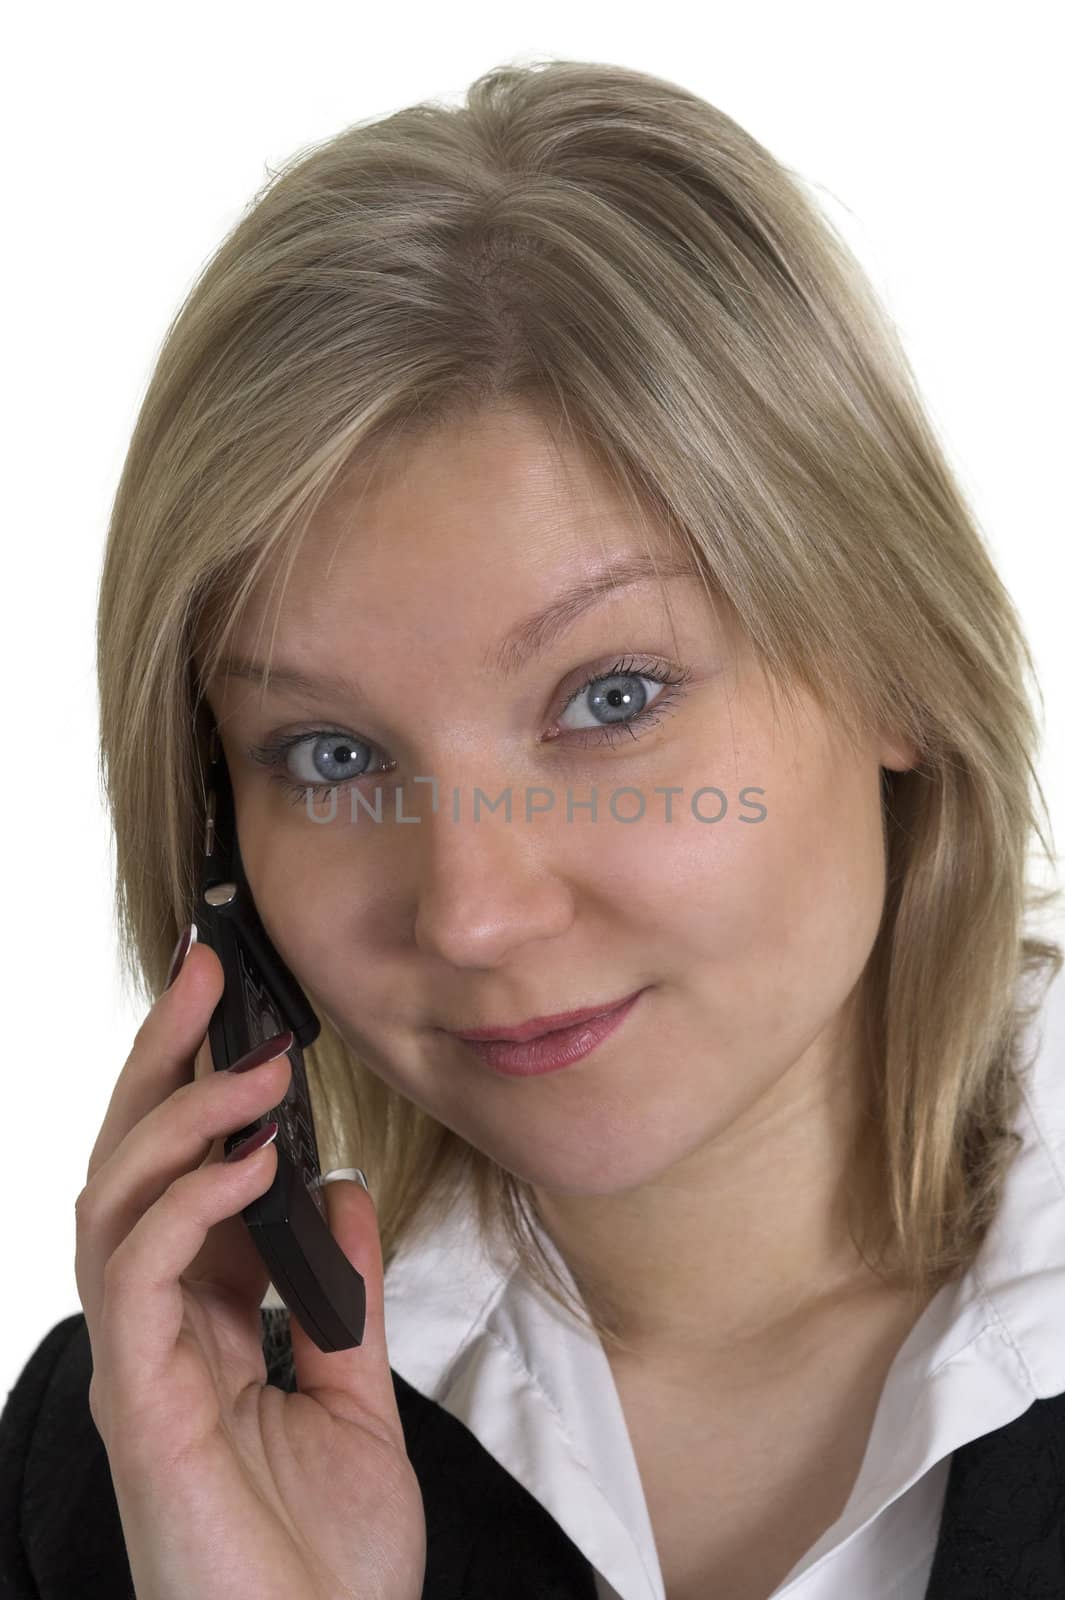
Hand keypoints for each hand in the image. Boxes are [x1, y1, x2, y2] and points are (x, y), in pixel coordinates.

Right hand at [74, 930, 425, 1599]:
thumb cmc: (325, 1563)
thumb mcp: (354, 1399)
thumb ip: (344, 1297)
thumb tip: (338, 1191)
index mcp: (201, 1326)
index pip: (178, 1179)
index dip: (200, 1091)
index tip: (247, 1016)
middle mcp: (156, 1333)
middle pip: (128, 1167)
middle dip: (160, 1062)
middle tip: (205, 973)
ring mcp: (138, 1367)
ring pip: (112, 1204)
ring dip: (180, 1118)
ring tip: (258, 1066)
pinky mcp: (140, 1406)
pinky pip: (140, 1276)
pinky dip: (187, 1203)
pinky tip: (247, 1162)